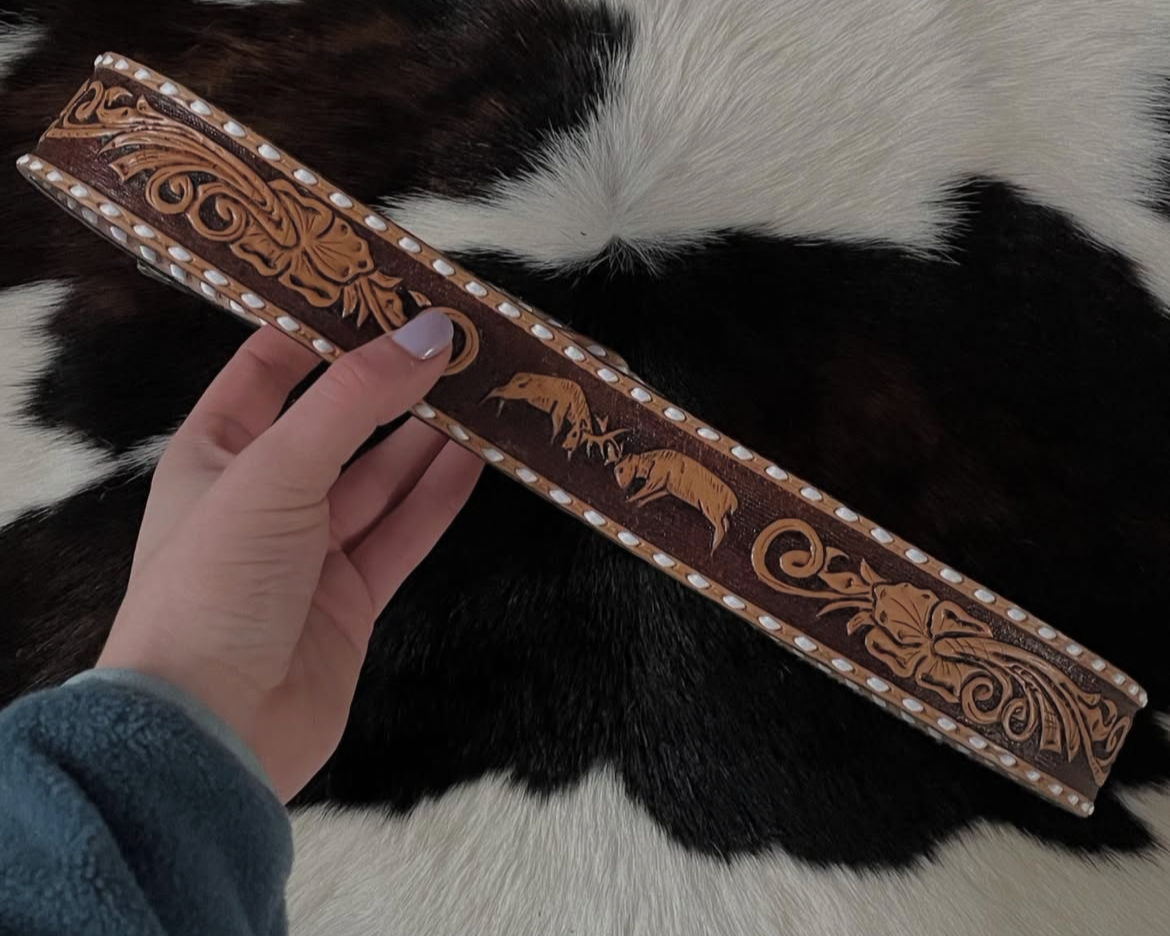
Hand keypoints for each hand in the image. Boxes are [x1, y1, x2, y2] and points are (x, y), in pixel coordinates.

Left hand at [95, 309, 482, 801]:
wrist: (213, 729)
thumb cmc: (213, 588)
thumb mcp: (274, 471)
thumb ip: (354, 400)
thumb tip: (429, 335)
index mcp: (216, 453)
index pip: (269, 368)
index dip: (322, 325)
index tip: (384, 288)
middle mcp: (264, 495)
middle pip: (340, 421)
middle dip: (394, 382)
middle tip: (458, 339)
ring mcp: (310, 549)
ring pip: (382, 477)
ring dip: (429, 437)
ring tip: (483, 390)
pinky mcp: (351, 597)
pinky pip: (404, 532)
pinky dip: (439, 497)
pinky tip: (478, 460)